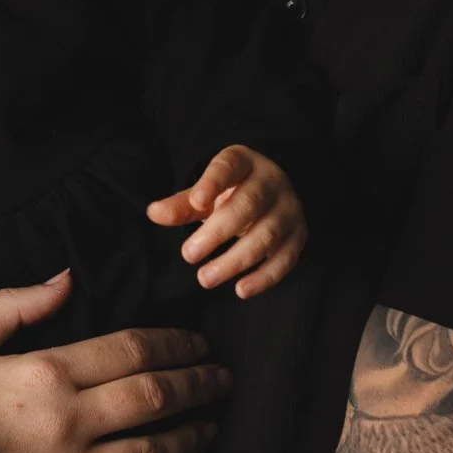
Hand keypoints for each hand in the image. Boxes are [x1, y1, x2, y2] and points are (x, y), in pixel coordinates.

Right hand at [0, 271, 228, 452]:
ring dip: (190, 440)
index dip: (176, 344)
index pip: (133, 350)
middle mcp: (66, 426)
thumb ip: (12, 308)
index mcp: (44, 373)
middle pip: (156, 398)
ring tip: (208, 428)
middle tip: (223, 380)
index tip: (200, 343)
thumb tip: (67, 279)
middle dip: (199, 386)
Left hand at [146, 147, 305, 296]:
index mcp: (244, 162)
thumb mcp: (205, 193)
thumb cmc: (230, 193)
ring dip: (235, 260)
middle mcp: (271, 183)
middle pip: (248, 205)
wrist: (270, 195)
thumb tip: (154, 213)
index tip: (196, 202)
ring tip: (206, 278)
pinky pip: (285, 258)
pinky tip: (241, 289)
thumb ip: (182, 205)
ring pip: (266, 235)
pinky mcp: (298, 235)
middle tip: (188, 254)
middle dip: (217, 232)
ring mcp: (289, 209)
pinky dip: (264, 277)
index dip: (213, 183)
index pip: (228, 168)